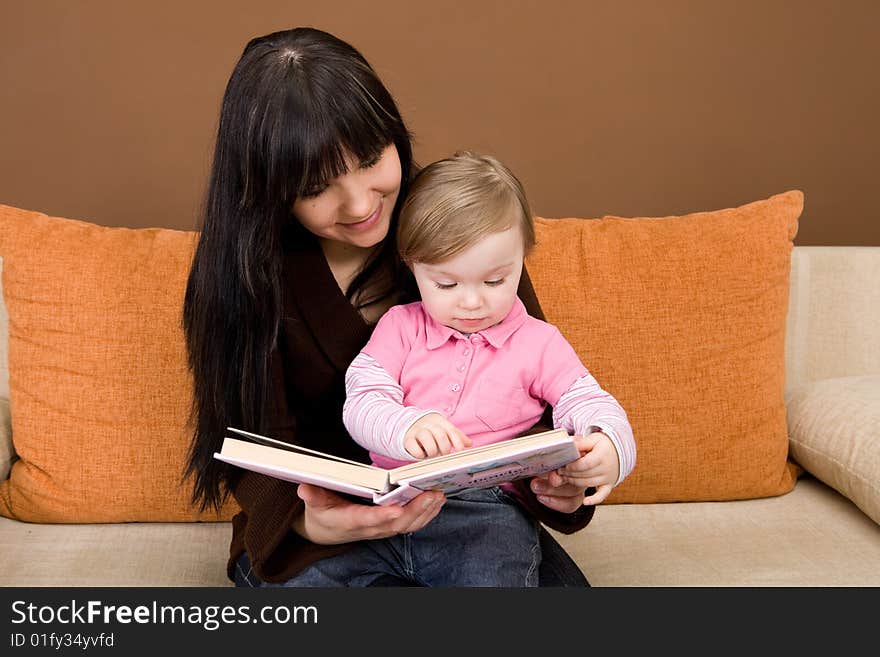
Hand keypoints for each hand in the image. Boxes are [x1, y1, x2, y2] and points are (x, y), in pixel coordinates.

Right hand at [293, 483, 445, 544]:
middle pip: (396, 524)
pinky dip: (427, 514)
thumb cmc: (323, 512)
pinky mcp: (390, 526)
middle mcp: (370, 528)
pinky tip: (438, 500)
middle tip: (432, 493)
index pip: (368, 520)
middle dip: (416, 510)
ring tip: (439, 494)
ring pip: (408, 526)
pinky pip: (412, 524)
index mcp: (350, 521)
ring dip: (426, 512)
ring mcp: (382, 529)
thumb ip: (312, 496)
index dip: (382, 517)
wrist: (328, 530)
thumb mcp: (313, 504)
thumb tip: (304, 488)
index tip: (397, 510)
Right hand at [404, 413, 471, 458]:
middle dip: (444, 448)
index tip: (460, 449)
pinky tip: (421, 454)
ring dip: (432, 450)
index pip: (450, 429)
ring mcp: (416, 431)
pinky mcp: (407, 439)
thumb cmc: (429, 431)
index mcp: (438, 420)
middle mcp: (427, 424)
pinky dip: (419, 454)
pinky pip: (413, 447)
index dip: (456, 440)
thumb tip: (469, 443)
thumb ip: (456, 436)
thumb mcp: (443, 430)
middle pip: (440, 434)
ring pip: (426, 438)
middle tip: (444, 454)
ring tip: (432, 454)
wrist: (407, 427)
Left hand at [531, 432, 619, 509]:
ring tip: (564, 477)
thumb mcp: (593, 440)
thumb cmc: (604, 445)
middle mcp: (606, 469)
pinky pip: (602, 495)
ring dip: (574, 482)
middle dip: (569, 474)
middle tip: (559, 471)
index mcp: (602, 456)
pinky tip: (585, 502)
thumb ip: (581, 443)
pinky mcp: (608, 486)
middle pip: (584, 475)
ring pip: (588, 484)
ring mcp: (608, 479)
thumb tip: (568, 444)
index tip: (564, 465)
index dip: (572, 467)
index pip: (585, 464)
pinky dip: (594, 500)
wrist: (619, 452)